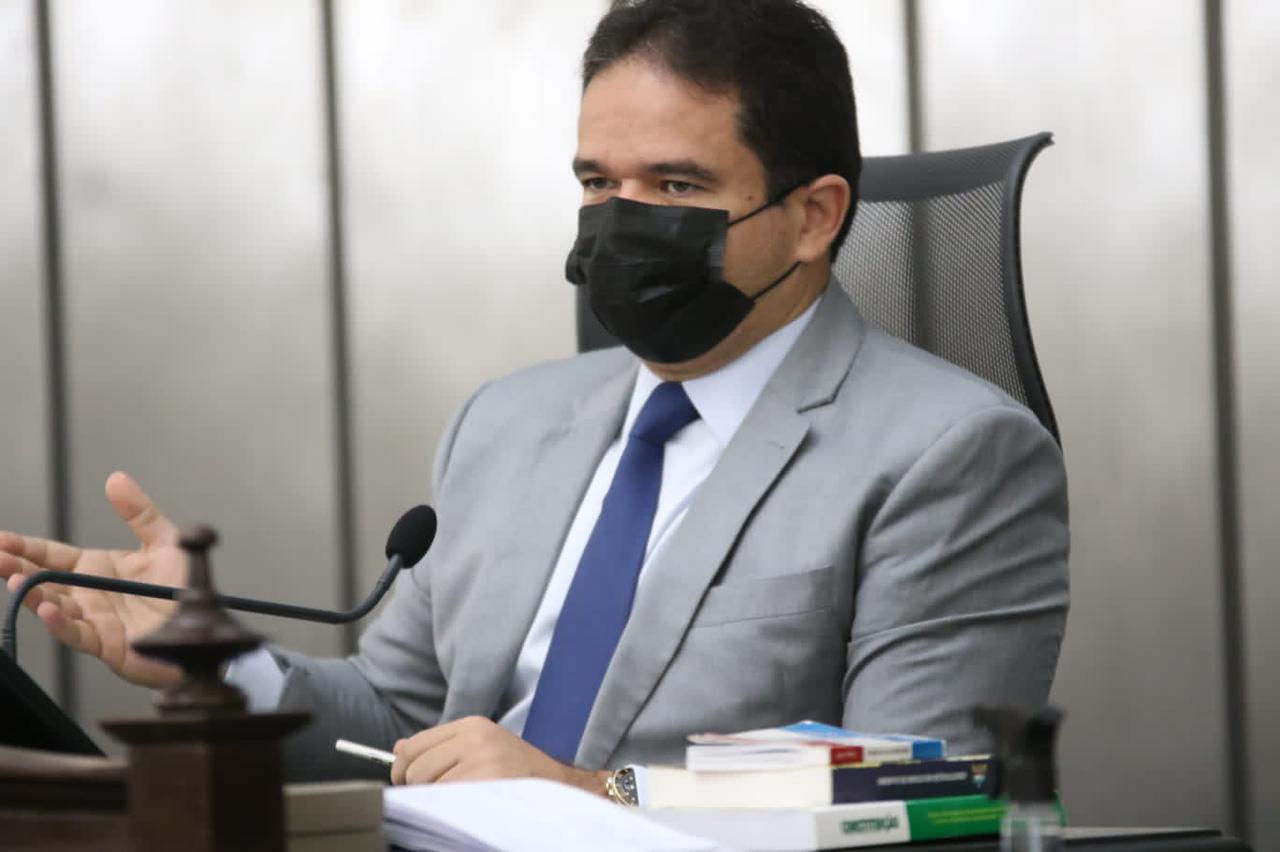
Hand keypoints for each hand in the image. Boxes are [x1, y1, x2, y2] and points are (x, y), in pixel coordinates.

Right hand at [0, 471, 186, 687]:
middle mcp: (89, 595)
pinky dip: (59, 623)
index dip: (25, 547)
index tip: (1, 538)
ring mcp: (95, 620)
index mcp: (97, 569)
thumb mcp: (165, 542)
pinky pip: (77, 634)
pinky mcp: (107, 644)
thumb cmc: (186, 589)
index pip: (50, 555)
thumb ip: (140, 513)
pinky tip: (45, 608)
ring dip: (32, 594)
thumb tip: (116, 480)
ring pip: (54, 607)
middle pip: (43, 580)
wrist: (207, 625)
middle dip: (16, 568)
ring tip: (14, 579)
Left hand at [390, 716, 607, 795]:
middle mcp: (476, 738)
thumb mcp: (483, 748)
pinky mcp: (487, 784)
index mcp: (473, 725)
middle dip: (420, 788)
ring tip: (463, 801)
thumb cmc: (521, 773)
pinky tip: (469, 808)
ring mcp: (483, 761)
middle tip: (442, 796)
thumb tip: (398, 748)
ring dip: (437, 800)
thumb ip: (441, 746)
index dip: (403, 769)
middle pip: (415, 768)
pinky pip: (447, 801)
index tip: (408, 783)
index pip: (414, 745)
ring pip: (428, 787)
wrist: (563, 790)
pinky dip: (450, 810)